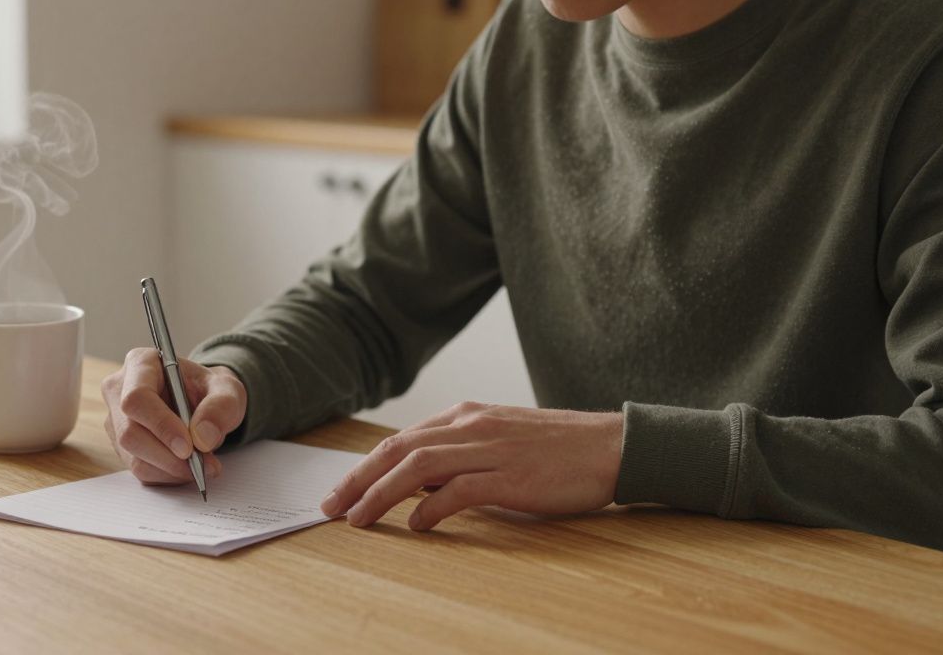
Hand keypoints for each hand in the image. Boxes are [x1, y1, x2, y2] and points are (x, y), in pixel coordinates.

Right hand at [100, 348, 246, 484]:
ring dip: (171, 469)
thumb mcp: (227, 389)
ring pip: (134, 457)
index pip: (137, 398)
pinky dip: (167, 475)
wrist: (203, 402)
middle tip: (202, 464)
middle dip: (168, 456)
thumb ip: (221, 406)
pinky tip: (187, 467)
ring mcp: (117, 421)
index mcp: (140, 364)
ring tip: (202, 466)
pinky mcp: (122, 447)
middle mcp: (119, 391)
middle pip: (130, 433)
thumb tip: (202, 437)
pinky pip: (140, 470)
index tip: (189, 447)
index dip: (161, 425)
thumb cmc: (209, 389)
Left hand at [320, 402, 623, 530]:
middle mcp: (470, 426)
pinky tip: (417, 526)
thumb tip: (418, 484)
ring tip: (358, 519)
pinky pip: (458, 490)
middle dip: (357, 478)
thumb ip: (459, 455)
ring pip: (417, 467)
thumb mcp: (499, 440)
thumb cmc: (557, 449)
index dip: (366, 466)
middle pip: (397, 449)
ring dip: (381, 493)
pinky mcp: (509, 475)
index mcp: (465, 415)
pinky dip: (431, 507)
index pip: (401, 439)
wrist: (611, 446)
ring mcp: (489, 448)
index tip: (342, 489)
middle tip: (331, 506)